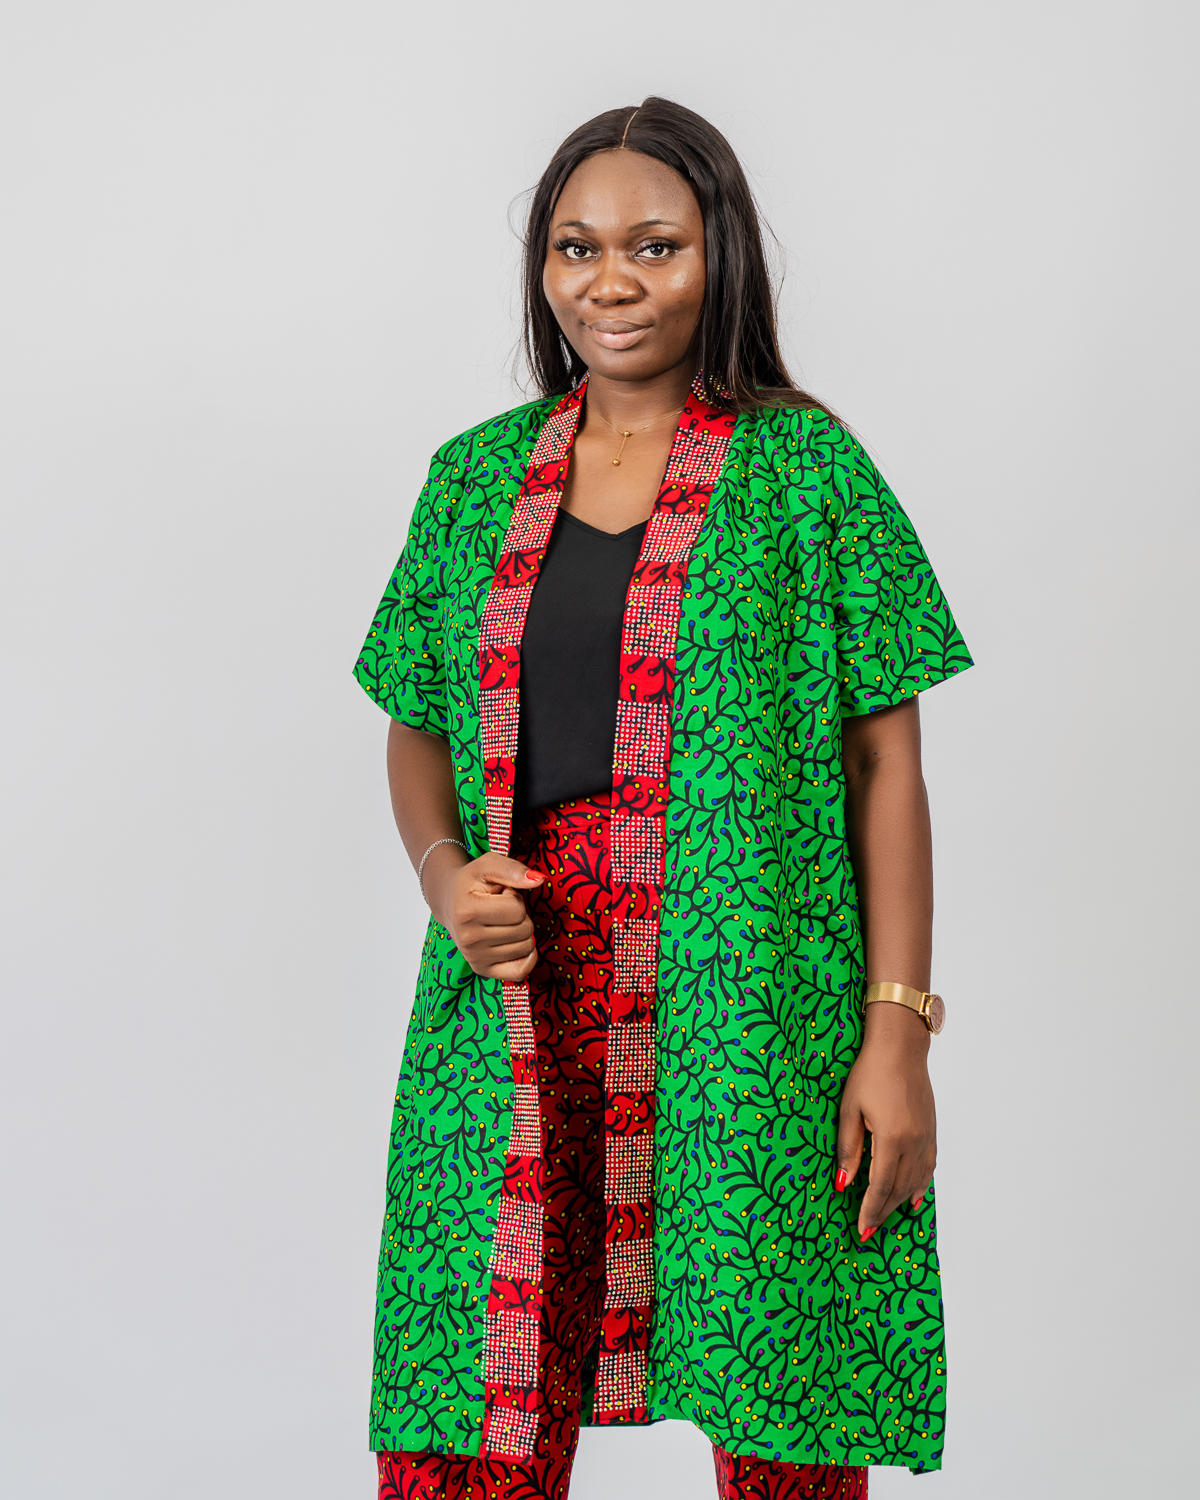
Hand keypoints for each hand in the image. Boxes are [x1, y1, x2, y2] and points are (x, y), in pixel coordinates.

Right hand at [423, 847, 543, 982]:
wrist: (449, 901)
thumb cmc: (471, 882)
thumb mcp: (488, 865)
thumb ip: (513, 870)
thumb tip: (540, 880)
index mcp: (468, 912)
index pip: (518, 909)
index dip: (514, 897)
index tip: (499, 894)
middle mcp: (469, 939)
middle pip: (524, 929)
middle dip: (519, 915)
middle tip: (499, 908)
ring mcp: (475, 958)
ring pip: (527, 947)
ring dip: (520, 931)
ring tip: (500, 921)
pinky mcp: (482, 970)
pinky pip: (521, 971)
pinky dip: (527, 957)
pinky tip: (515, 942)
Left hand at [835, 1002, 935, 1240]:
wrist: (900, 1047)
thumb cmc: (870, 1072)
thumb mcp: (850, 1109)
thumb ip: (848, 1149)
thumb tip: (843, 1184)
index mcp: (892, 1139)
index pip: (880, 1187)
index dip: (870, 1211)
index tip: (861, 1230)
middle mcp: (914, 1143)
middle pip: (898, 1189)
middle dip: (883, 1212)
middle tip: (869, 1230)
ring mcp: (926, 1138)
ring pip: (914, 1182)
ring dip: (899, 1203)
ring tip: (884, 1217)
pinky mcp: (931, 1131)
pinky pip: (927, 1168)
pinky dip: (919, 1186)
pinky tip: (912, 1197)